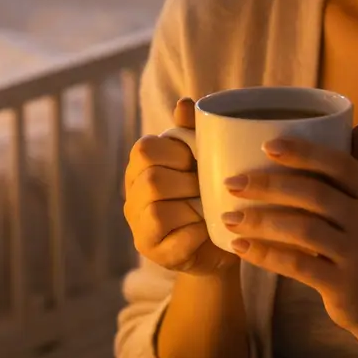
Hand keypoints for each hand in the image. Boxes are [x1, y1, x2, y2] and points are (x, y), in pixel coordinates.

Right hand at [124, 97, 239, 276]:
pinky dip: (197, 233)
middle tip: (206, 188)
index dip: (176, 152)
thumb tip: (184, 103)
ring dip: (192, 208)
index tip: (197, 161)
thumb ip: (194, 132)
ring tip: (208, 209)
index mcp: (140, 167)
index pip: (145, 149)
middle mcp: (132, 196)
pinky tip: (208, 230)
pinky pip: (173, 240)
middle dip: (187, 182)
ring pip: (156, 210)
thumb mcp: (205, 160)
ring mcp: (139, 227)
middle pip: (151, 179)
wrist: (225, 240)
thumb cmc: (212, 194)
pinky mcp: (154, 253)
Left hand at [221, 120, 357, 334]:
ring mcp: (356, 253)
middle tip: (232, 183)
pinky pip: (297, 265)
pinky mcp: (341, 284)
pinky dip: (265, 255)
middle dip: (269, 185)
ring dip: (260, 221)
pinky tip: (239, 247)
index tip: (266, 146)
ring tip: (228, 217)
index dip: (304, 152)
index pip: (339, 164)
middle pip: (314, 194)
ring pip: (302, 230)